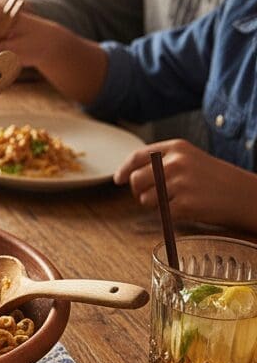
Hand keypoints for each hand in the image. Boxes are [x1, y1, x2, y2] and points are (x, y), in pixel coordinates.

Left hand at [114, 139, 256, 230]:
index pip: (137, 156)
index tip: (118, 179)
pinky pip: (161, 213)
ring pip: (145, 199)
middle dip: (139, 191)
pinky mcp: (185, 203)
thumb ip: (162, 162)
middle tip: (153, 196)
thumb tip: (130, 175)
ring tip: (176, 201)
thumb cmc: (215, 179)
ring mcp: (181, 183)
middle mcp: (176, 162)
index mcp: (176, 148)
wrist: (244, 195)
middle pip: (136, 180)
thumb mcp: (190, 159)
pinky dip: (169, 214)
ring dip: (154, 204)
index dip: (124, 169)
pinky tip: (186, 208)